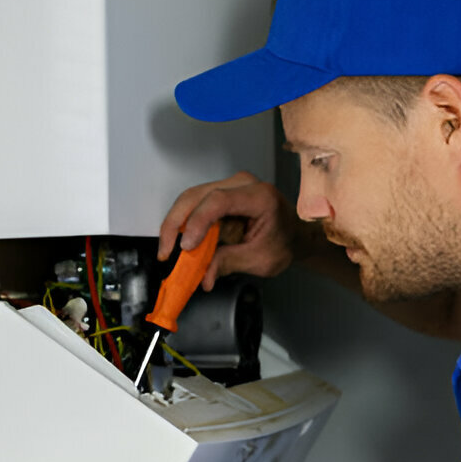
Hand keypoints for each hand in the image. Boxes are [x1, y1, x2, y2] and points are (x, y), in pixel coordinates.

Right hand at [158, 171, 307, 290]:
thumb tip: (203, 277)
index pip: (219, 201)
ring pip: (190, 199)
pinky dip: (184, 224)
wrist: (294, 233)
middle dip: (175, 224)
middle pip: (196, 195)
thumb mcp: (261, 260)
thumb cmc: (284, 242)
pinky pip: (194, 205)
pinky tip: (180, 242)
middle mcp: (242, 184)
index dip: (198, 222)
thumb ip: (229, 263)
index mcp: (259, 197)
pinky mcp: (220, 194)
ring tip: (169, 250)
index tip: (186, 247)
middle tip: (166, 251)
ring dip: (176, 225)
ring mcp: (229, 186)